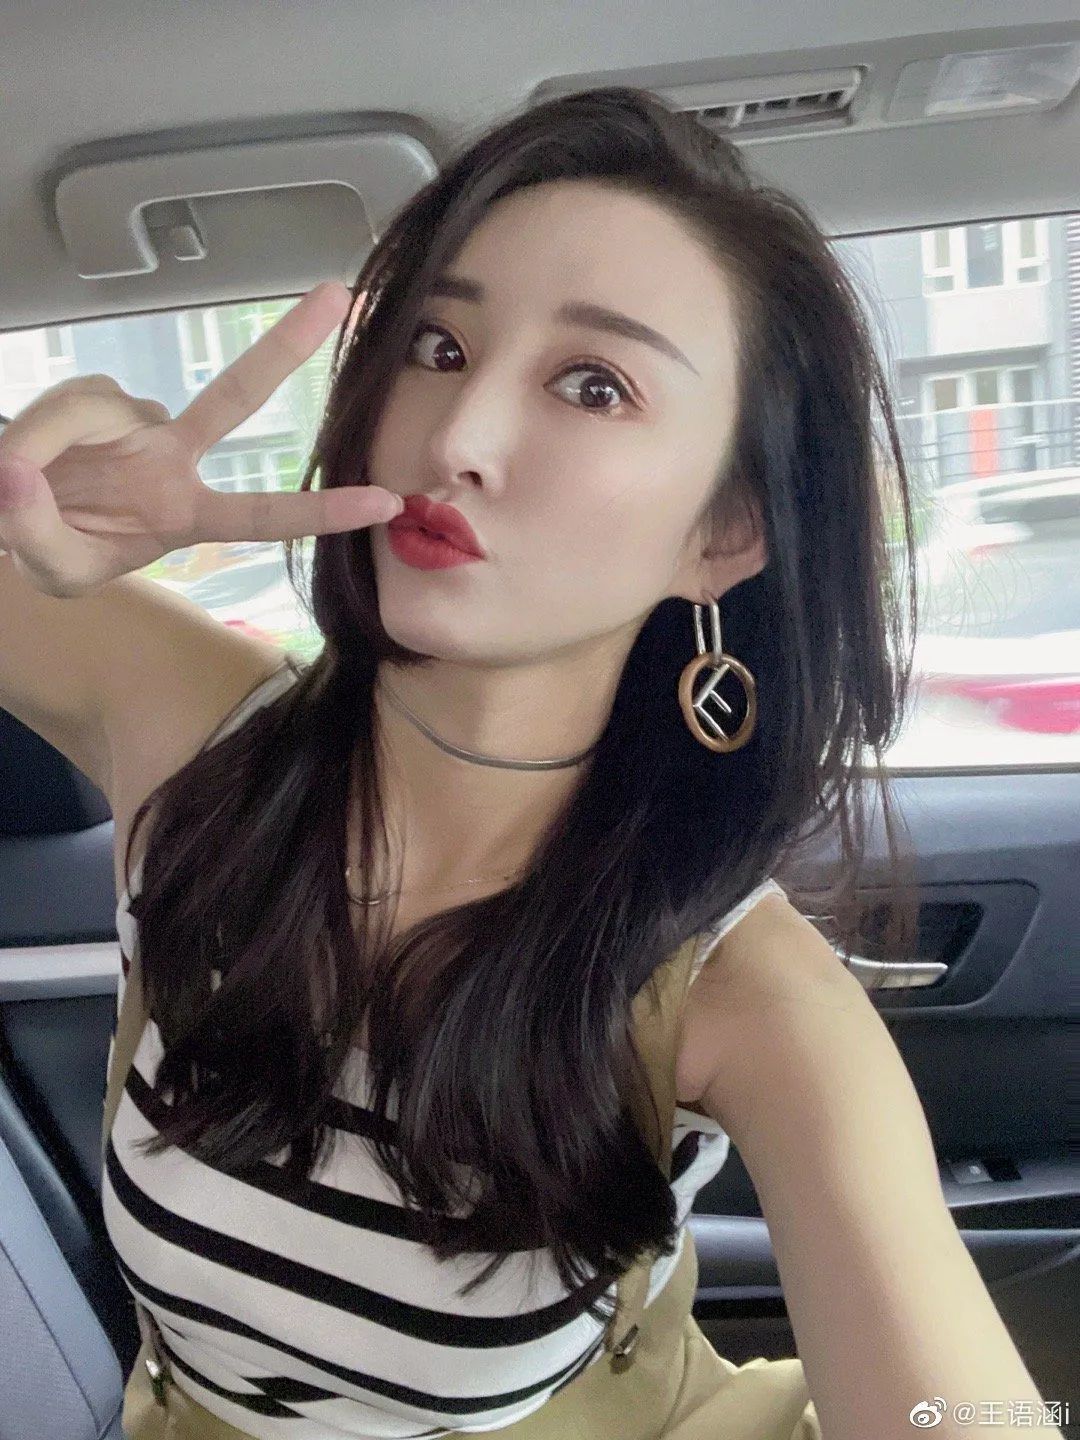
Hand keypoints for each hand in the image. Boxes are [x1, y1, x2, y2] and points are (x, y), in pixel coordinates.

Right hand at [0, 281, 401, 596]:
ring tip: (20, 479)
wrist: (12, 513)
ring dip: (54, 437)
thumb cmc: (49, 546)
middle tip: (338, 292)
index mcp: (184, 514)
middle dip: (285, 344)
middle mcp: (173, 459)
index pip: (264, 516)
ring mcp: (135, 422)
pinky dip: (39, 428)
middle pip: (236, 394)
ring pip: (105, 406)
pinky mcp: (94, 397)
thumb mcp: (54, 567)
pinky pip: (69, 401)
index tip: (386, 504)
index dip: (322, 511)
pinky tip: (23, 455)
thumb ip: (38, 531)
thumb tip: (17, 473)